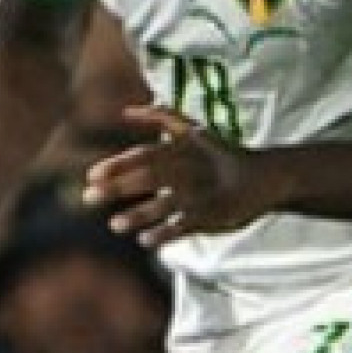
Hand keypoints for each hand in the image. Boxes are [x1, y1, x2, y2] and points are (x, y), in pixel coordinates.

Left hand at [83, 104, 276, 247]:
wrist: (263, 177)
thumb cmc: (221, 154)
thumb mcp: (194, 130)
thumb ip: (161, 117)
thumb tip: (125, 111)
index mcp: (183, 147)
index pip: (144, 155)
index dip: (117, 165)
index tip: (91, 176)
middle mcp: (190, 168)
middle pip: (149, 176)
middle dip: (118, 187)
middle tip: (88, 199)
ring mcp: (202, 192)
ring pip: (166, 203)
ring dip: (139, 214)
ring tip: (115, 225)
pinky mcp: (213, 214)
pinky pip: (186, 225)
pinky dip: (166, 232)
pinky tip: (145, 241)